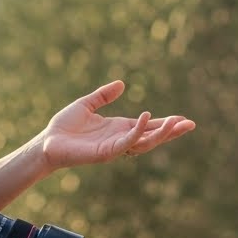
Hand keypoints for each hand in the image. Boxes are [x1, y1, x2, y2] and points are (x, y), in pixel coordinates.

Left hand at [39, 80, 195, 169]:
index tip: (183, 119)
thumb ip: (103, 95)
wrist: (47, 142)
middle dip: (171, 131)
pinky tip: (146, 118)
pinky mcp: (106, 152)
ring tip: (177, 123)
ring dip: (162, 134)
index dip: (165, 123)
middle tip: (191, 124)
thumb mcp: (87, 104)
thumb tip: (121, 84)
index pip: (148, 126)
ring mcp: (115, 147)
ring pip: (144, 142)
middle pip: (152, 137)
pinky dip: (138, 131)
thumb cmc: (64, 126)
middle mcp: (120, 139)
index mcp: (119, 129)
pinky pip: (127, 142)